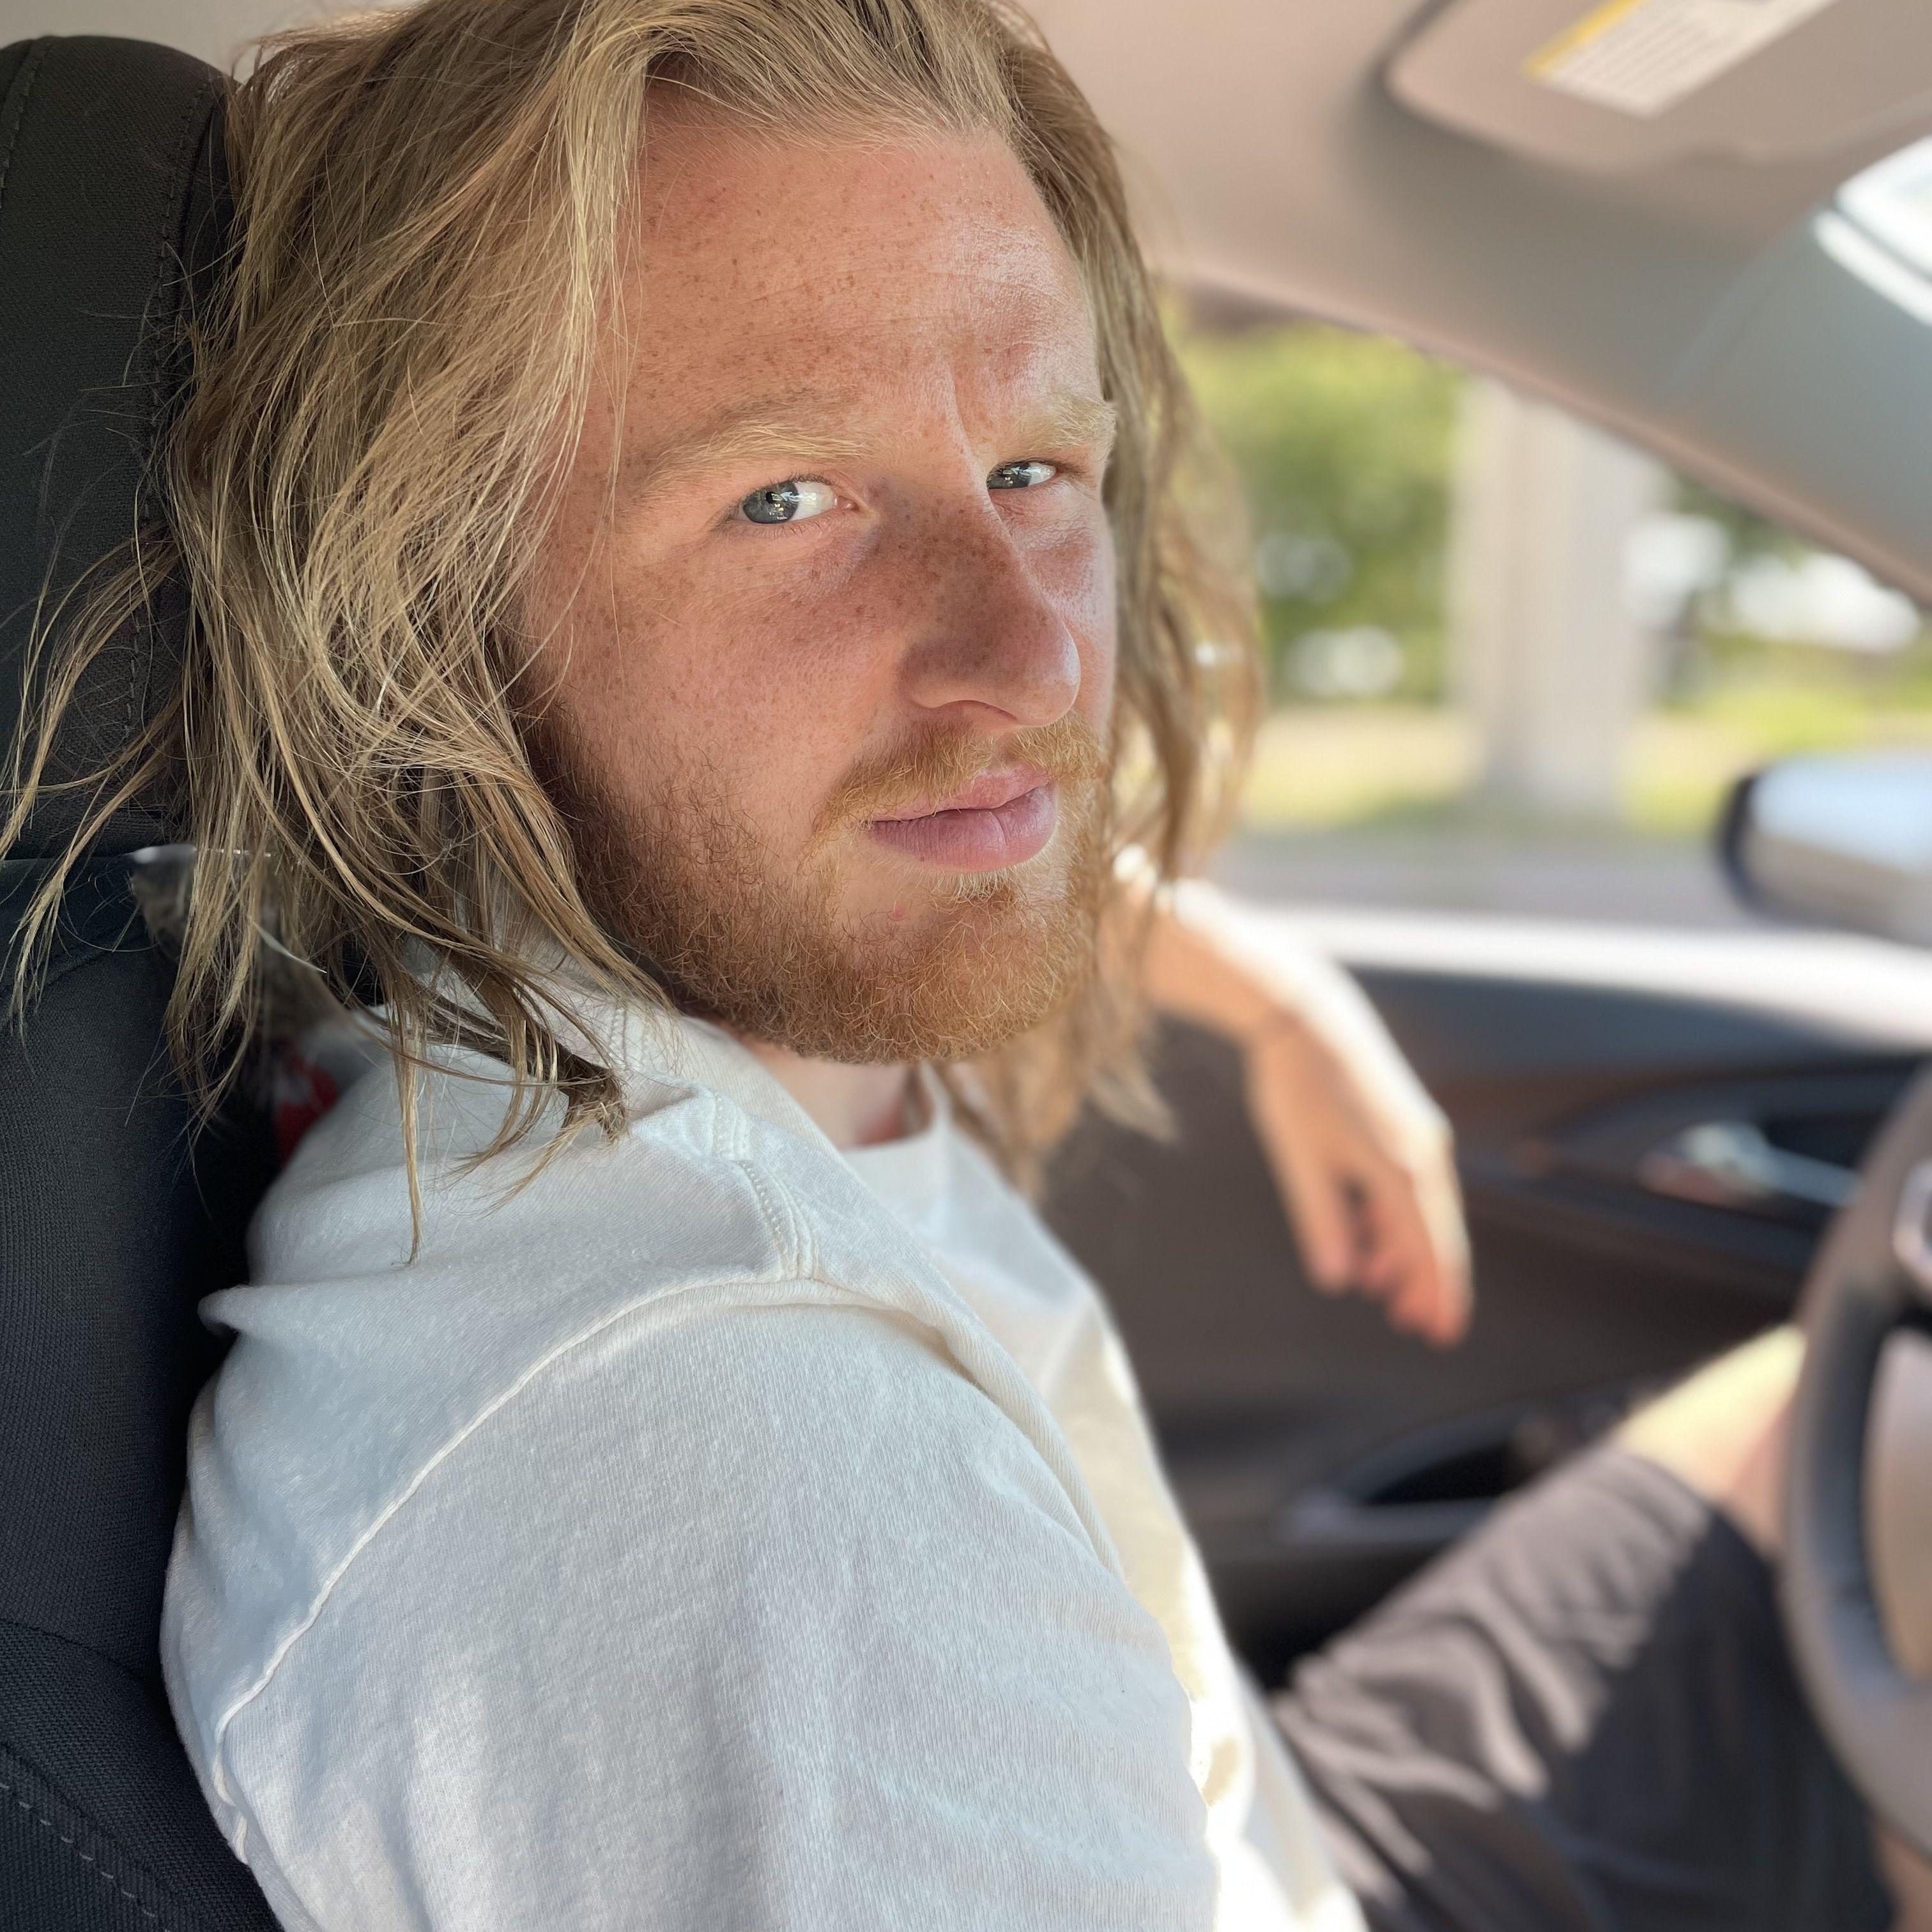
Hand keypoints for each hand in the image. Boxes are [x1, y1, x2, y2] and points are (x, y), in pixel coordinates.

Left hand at [1238, 1009, 1470, 1346]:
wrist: (1306, 1015)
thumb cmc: (1299, 1088)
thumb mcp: (1301, 1161)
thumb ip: (1320, 1221)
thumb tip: (1335, 1280)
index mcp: (1403, 1170)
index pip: (1430, 1249)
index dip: (1436, 1295)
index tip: (1441, 1335)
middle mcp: (1423, 1153)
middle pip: (1434, 1233)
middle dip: (1423, 1282)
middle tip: (1411, 1324)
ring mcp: (1416, 1133)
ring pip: (1419, 1208)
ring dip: (1401, 1249)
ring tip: (1376, 1285)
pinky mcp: (1401, 1119)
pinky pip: (1407, 1182)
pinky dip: (1390, 1214)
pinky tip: (1363, 1231)